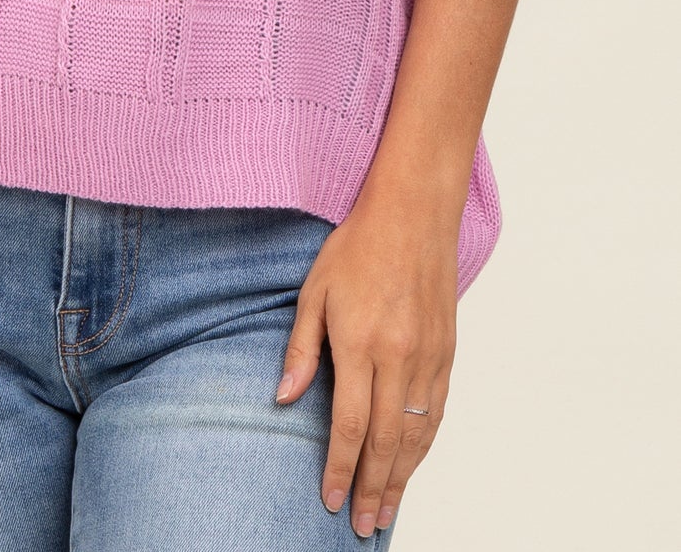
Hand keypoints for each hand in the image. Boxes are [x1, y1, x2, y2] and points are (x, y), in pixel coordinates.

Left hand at [274, 189, 459, 537]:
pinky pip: (437, 413)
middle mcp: (401, 358)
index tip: (331, 500)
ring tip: (388, 510)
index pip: (351, 425)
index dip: (341, 468)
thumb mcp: (314, 291)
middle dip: (374, 489)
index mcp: (362, 343)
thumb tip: (285, 398)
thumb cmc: (357, 246)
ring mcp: (429, 358)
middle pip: (387, 442)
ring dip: (402, 478)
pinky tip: (413, 465)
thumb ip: (301, 349)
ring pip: (417, 435)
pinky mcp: (448, 353)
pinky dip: (425, 447)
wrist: (413, 213)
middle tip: (363, 525)